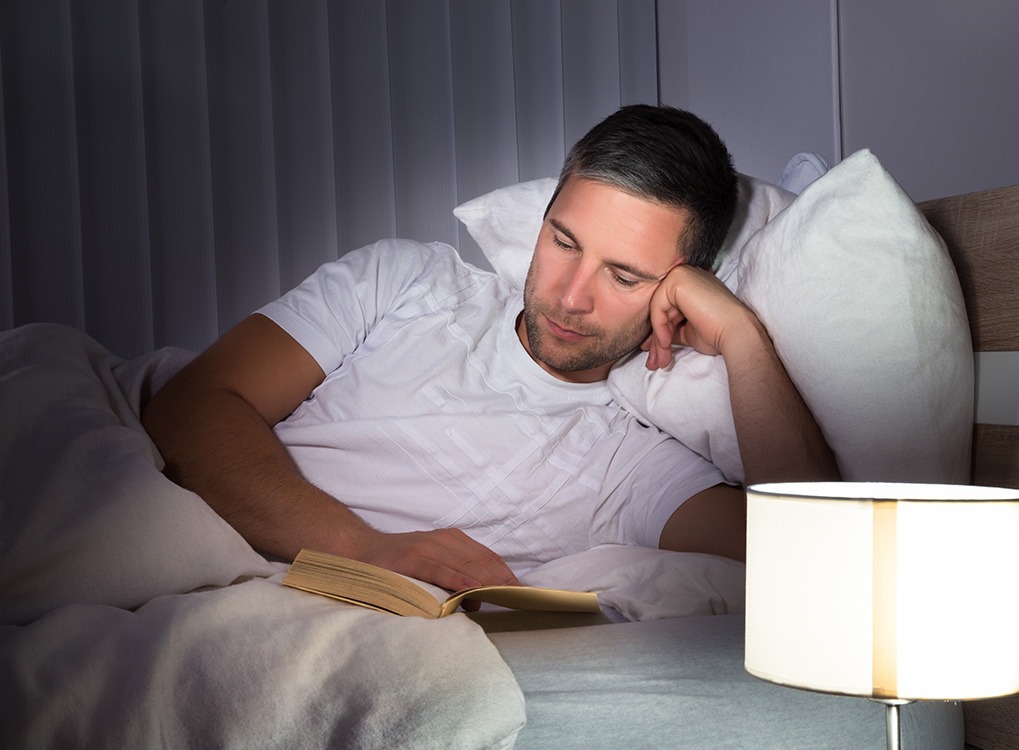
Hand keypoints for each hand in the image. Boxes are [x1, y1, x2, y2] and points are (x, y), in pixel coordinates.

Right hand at [355, 527, 519, 607]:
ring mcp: (427, 546)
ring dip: (487, 579)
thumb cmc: (397, 563)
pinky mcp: (411, 557)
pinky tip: (472, 589)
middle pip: (481, 560)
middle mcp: (443, 540)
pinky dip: (457, 578)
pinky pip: (439, 568)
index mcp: (452, 540)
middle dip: (502, 578)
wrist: (359, 549)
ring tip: (505, 594)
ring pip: (465, 563)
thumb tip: (478, 600)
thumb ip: (454, 579)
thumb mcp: (431, 566)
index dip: (505, 573)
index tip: (523, 590)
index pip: (486, 556)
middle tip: (520, 597)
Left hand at [642, 265, 760, 369]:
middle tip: (655, 363)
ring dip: (657, 340)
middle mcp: (685, 274)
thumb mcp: (686, 331)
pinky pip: (658, 307)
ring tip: (659, 360)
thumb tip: (647, 343)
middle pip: (660, 311)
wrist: (735, 332)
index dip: (660, 334)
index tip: (657, 355)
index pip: (666, 310)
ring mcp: (681, 274)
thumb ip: (668, 330)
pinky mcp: (677, 279)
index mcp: (689, 284)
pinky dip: (659, 328)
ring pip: (657, 311)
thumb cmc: (716, 333)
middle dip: (657, 341)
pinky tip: (665, 344)